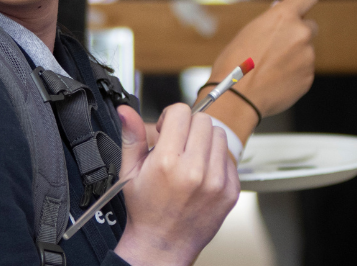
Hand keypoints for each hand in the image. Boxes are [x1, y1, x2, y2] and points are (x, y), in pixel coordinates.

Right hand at [113, 104, 238, 265]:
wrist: (164, 244)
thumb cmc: (146, 211)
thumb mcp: (130, 172)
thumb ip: (131, 138)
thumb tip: (126, 112)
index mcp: (167, 162)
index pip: (181, 113)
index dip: (170, 117)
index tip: (166, 129)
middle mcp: (195, 171)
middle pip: (203, 120)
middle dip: (188, 127)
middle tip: (178, 144)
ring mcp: (216, 182)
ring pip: (219, 136)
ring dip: (205, 141)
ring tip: (191, 157)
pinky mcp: (230, 191)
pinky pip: (229, 158)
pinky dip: (217, 160)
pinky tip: (202, 172)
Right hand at [206, 0, 317, 121]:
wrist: (236, 97)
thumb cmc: (235, 64)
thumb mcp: (248, 32)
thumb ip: (270, 22)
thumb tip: (281, 13)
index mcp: (283, 17)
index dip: (304, 1)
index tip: (301, 7)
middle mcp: (300, 33)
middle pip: (310, 26)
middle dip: (298, 33)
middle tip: (278, 45)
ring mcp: (307, 56)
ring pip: (306, 51)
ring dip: (294, 56)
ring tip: (270, 69)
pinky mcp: (308, 77)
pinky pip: (304, 70)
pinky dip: (293, 74)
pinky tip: (274, 80)